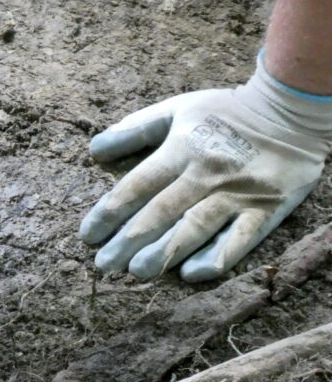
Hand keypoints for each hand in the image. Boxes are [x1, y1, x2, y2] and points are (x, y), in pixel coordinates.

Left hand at [81, 55, 331, 281]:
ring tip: (137, 272)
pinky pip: (240, 239)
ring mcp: (238, 193)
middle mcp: (207, 172)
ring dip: (164, 252)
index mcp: (182, 148)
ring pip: (196, 227)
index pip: (138, 185)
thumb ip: (135, 130)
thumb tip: (94, 150)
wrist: (292, 108)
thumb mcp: (177, 110)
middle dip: (129, 240)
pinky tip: (190, 274)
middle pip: (162, 211)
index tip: (88, 236)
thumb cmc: (224, 112)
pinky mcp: (266, 209)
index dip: (110, 212)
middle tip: (104, 266)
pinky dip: (216, 257)